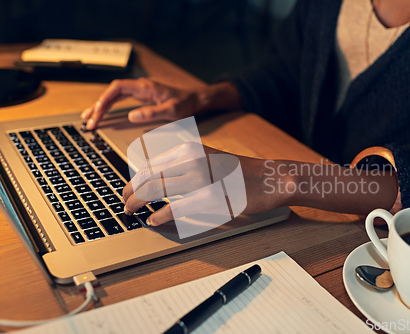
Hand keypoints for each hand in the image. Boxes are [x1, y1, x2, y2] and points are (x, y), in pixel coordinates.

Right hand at [81, 78, 202, 129]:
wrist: (195, 99)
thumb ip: (152, 112)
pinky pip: (121, 100)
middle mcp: (140, 87)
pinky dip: (110, 106)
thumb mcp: (171, 110)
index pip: (118, 88)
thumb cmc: (185, 103)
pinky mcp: (141, 97)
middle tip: (89, 121)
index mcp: (145, 87)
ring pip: (114, 96)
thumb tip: (131, 116)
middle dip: (99, 106)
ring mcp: (140, 91)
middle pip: (112, 93)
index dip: (105, 98)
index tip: (97, 111)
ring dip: (101, 106)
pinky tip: (103, 113)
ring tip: (88, 118)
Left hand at [122, 142, 288, 226]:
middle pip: (148, 177)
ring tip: (131, 212)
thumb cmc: (239, 172)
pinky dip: (160, 216)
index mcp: (189, 149)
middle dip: (130, 193)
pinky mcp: (211, 197)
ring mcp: (201, 178)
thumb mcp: (208, 159)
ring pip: (156, 190)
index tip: (127, 190)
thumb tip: (157, 182)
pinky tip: (154, 220)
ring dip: (138, 203)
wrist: (268, 178)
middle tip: (125, 204)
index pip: (150, 165)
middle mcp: (192, 159)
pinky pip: (176, 207)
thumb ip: (184, 167)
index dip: (133, 180)